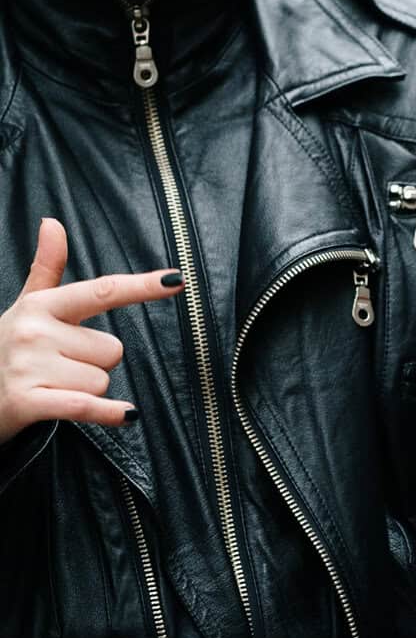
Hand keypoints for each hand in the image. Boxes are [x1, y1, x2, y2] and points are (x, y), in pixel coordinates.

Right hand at [0, 218, 183, 441]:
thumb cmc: (5, 350)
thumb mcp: (26, 308)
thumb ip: (46, 268)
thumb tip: (52, 222)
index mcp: (41, 305)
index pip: (101, 291)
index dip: (141, 286)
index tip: (176, 280)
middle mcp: (35, 331)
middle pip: (112, 350)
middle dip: (94, 364)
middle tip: (60, 368)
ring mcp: (29, 366)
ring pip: (102, 381)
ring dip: (86, 391)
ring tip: (52, 388)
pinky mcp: (26, 401)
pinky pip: (86, 405)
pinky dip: (108, 414)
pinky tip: (124, 415)